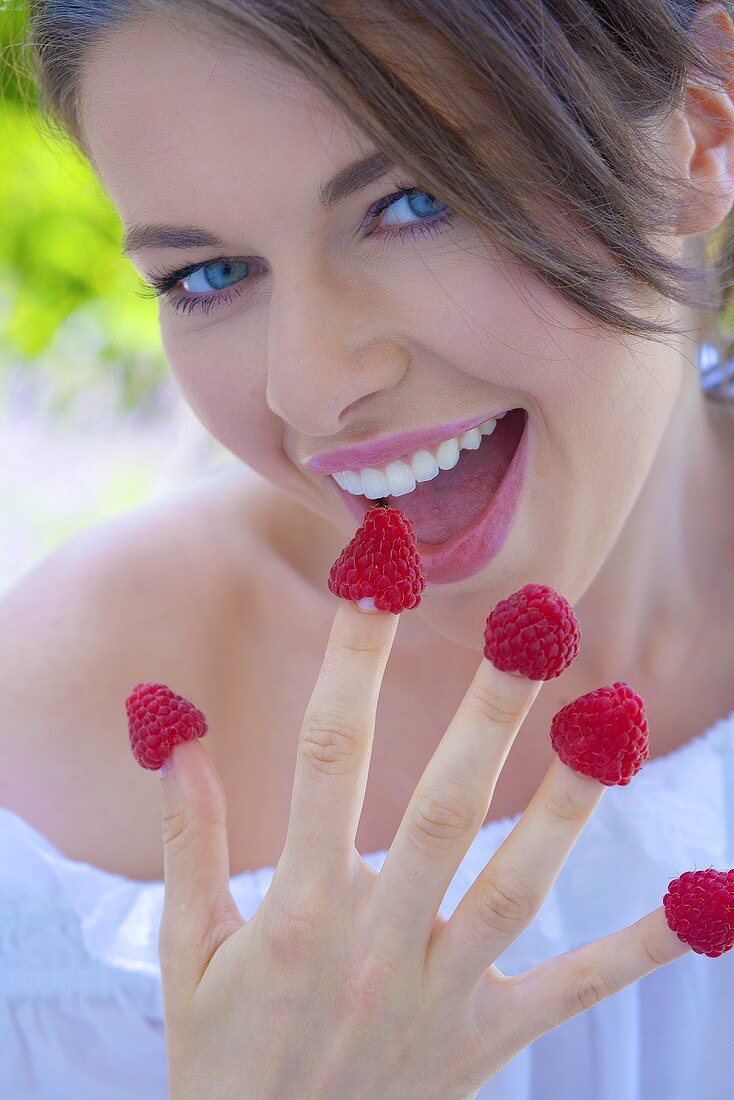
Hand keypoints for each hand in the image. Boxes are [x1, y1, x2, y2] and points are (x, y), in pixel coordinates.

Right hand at [155, 599, 687, 1099]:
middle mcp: (374, 944)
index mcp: (296, 911)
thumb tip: (170, 722)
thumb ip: (189, 834)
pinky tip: (707, 897)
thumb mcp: (185, 952)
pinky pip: (574, 991)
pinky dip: (642, 948)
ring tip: (613, 718)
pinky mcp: (486, 1040)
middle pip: (444, 807)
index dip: (354, 656)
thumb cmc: (220, 1057)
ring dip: (568, 800)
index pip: (329, 754)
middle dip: (489, 708)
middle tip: (534, 620)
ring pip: (517, 883)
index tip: (379, 571)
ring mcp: (440, 994)